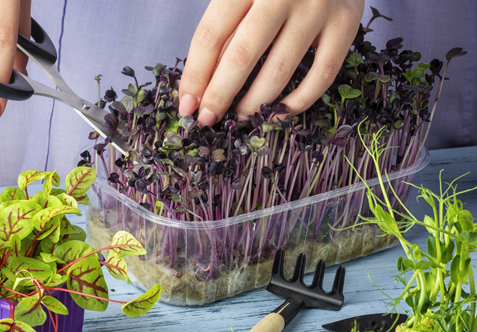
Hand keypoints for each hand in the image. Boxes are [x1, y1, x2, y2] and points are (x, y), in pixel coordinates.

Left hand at [178, 0, 363, 125]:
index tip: (186, 104)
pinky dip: (298, 102)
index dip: (195, 75)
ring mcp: (317, 8)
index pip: (211, 35)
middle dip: (219, 95)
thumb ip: (225, 29)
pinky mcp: (346, 23)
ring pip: (279, 70)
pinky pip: (321, 75)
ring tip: (239, 118)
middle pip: (242, 56)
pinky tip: (278, 114)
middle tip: (207, 119)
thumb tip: (200, 85)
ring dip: (254, 104)